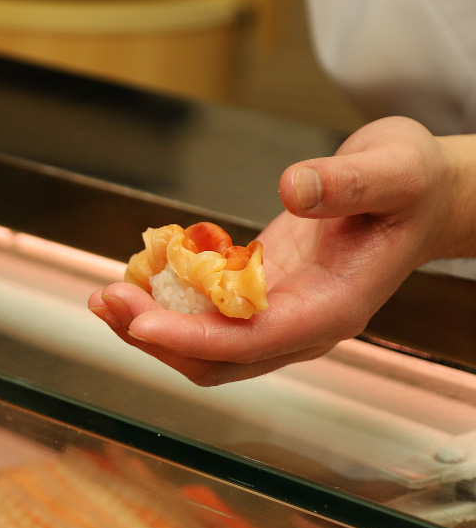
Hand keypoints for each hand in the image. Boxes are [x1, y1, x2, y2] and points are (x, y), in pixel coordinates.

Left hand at [88, 117, 472, 384]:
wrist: (423, 194)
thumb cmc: (414, 183)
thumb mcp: (395, 168)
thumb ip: (348, 181)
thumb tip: (294, 187)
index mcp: (333, 308)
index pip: (252, 341)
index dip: (194, 337)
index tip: (142, 321)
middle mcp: (300, 325)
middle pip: (217, 359)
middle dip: (156, 337)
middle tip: (107, 300)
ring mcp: (277, 315)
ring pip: (203, 346)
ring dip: (150, 327)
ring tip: (105, 295)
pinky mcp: (257, 296)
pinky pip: (203, 315)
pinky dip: (165, 302)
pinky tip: (133, 276)